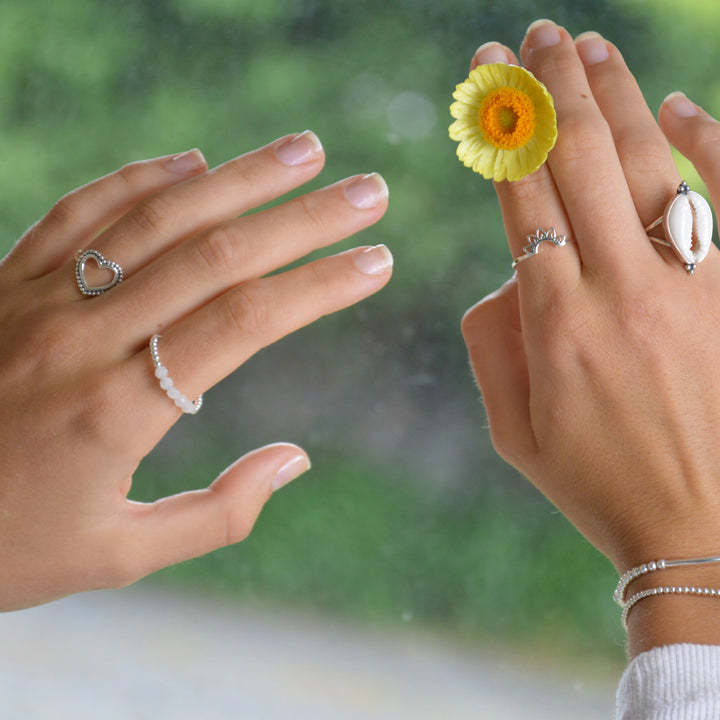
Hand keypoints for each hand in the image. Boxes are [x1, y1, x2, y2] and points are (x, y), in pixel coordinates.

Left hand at [0, 131, 391, 610]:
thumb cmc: (4, 548)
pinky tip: (190, 161)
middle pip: (214, 256)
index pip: (245, 323)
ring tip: (302, 151)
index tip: (376, 261)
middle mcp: (82, 339)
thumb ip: (217, 514)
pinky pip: (78, 212)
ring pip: (155, 218)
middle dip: (303, 218)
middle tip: (368, 191)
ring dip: (237, 177)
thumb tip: (294, 460)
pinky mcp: (3, 283)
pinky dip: (138, 179)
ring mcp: (36, 301)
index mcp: (117, 411)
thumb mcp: (115, 557)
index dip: (319, 285)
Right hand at [461, 21, 719, 653]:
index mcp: (556, 326)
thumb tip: (507, 277)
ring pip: (647, 164)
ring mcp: (691, 288)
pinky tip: (678, 105)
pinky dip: (706, 143)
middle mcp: (623, 292)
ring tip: (585, 46)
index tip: (484, 79)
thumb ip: (491, 345)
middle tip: (529, 39)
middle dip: (548, 88)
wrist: (701, 530)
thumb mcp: (512, 430)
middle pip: (579, 161)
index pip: (521, 197)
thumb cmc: (596, 483)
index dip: (501, 129)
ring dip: (613, 95)